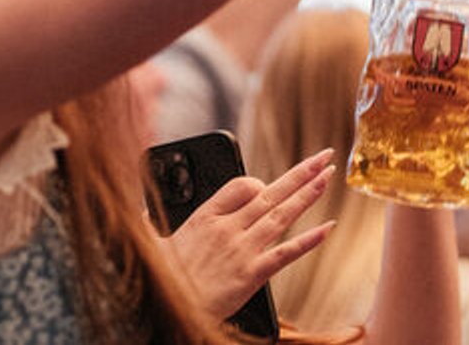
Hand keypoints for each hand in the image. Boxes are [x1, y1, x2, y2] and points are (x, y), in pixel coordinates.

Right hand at [166, 149, 337, 318]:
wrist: (165, 311)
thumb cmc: (160, 280)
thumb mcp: (151, 244)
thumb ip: (151, 224)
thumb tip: (141, 214)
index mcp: (205, 217)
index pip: (241, 185)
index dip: (258, 183)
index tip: (265, 186)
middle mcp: (228, 228)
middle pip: (270, 192)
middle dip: (300, 173)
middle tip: (324, 157)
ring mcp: (242, 250)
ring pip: (282, 215)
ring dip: (308, 195)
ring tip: (328, 178)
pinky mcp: (252, 274)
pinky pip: (286, 253)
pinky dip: (308, 240)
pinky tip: (327, 229)